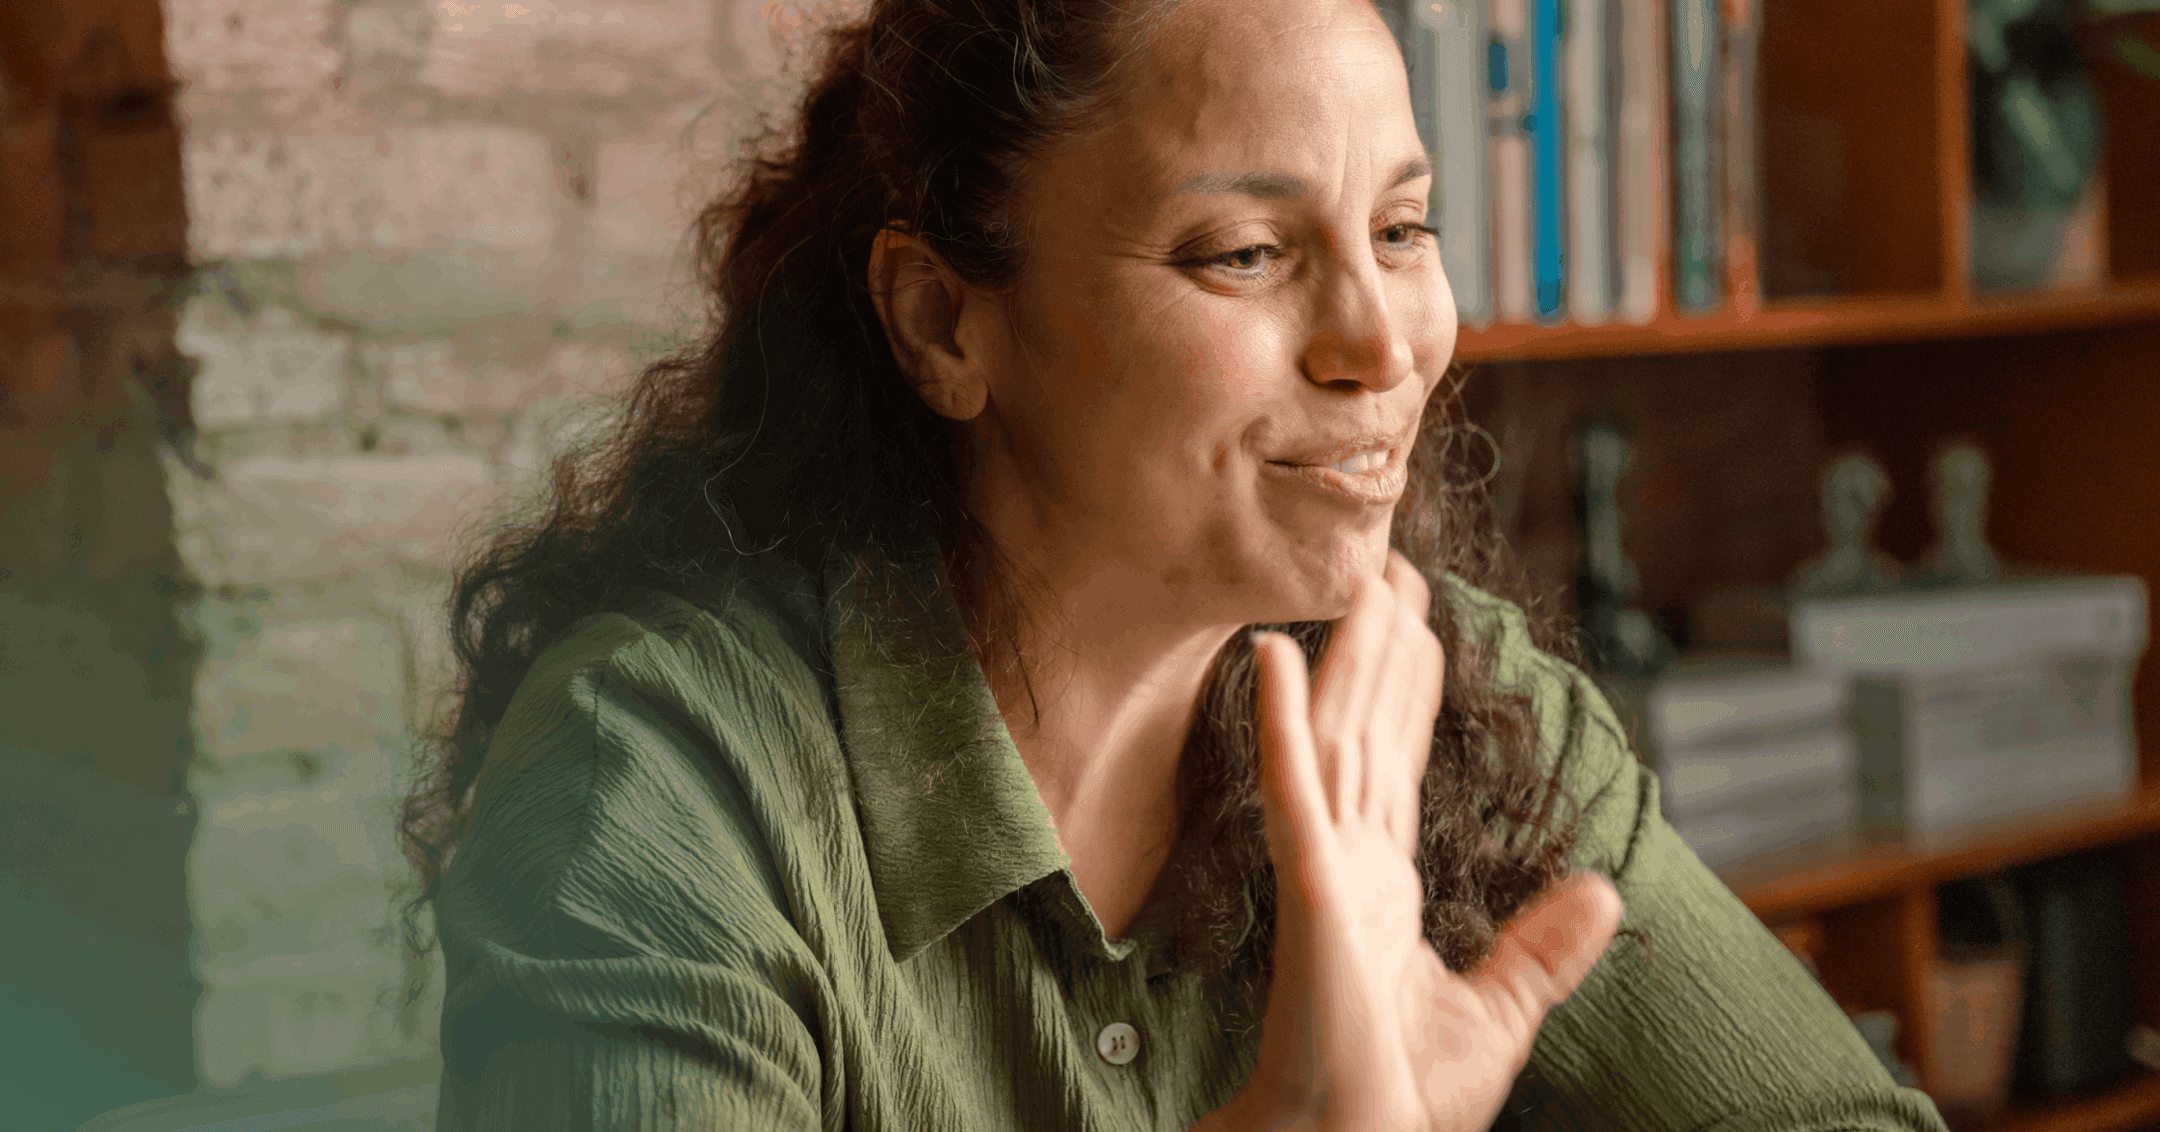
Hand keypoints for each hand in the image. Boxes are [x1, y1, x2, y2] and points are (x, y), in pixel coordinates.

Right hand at [1229, 551, 1624, 1131]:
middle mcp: (1345, 862)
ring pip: (1337, 735)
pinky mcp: (1310, 890)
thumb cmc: (1396, 1101)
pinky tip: (1278, 658)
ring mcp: (1323, 870)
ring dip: (1344, 652)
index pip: (1396, 760)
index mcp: (1379, 886)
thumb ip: (1541, 949)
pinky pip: (1295, 793)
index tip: (1415, 617)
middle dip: (1378, 644)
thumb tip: (1603, 889)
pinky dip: (1284, 723)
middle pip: (1366, 728)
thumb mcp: (1498, 1016)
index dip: (1405, 685)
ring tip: (1355, 572)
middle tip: (1386, 559)